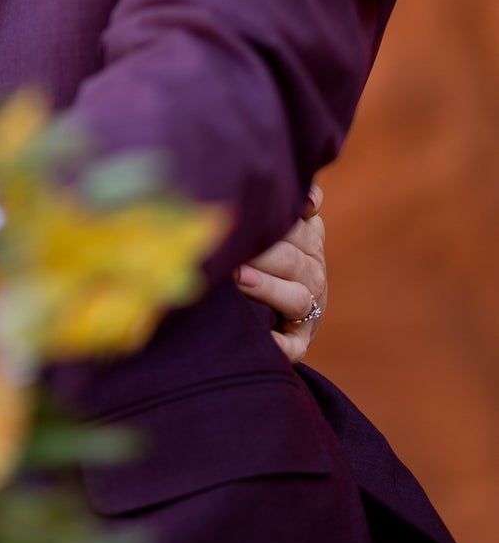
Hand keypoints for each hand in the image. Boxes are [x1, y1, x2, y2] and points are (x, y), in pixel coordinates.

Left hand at [236, 186, 326, 363]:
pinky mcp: (298, 342)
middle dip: (263, 252)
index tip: (268, 209)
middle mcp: (313, 275)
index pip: (301, 228)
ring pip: (297, 298)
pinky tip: (265, 339)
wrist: (264, 315)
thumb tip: (304, 195)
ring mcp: (309, 311)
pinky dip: (281, 345)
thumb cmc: (258, 254)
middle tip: (230, 246)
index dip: (284, 218)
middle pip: (293, 260)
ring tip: (239, 278)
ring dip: (269, 289)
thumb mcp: (276, 224)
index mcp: (309, 243)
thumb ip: (288, 204)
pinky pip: (293, 347)